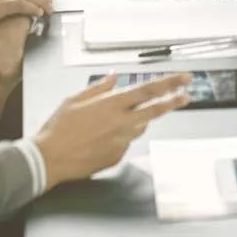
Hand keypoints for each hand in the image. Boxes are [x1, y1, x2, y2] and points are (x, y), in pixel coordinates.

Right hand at [34, 72, 193, 188]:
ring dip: (134, 121)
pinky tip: (99, 139)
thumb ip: (98, 88)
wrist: (49, 158)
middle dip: (173, 102)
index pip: (147, 90)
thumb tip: (114, 78)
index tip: (184, 79)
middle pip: (154, 110)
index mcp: (111, 104)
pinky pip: (125, 142)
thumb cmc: (58, 128)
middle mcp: (121, 122)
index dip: (169, 84)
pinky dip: (118, 137)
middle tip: (186, 96)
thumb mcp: (74, 99)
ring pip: (138, 127)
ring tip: (107, 123)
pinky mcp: (118, 156)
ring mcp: (121, 141)